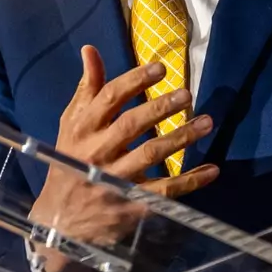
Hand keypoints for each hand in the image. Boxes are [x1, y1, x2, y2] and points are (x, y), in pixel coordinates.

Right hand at [29, 47, 218, 271]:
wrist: (59, 221)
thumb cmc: (68, 163)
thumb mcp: (71, 125)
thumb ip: (86, 89)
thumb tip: (90, 50)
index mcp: (82, 129)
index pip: (110, 98)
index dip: (136, 81)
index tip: (161, 68)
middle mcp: (97, 152)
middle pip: (132, 125)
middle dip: (161, 108)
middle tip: (187, 95)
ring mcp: (114, 180)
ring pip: (151, 155)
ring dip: (182, 138)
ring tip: (206, 122)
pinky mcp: (130, 204)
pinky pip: (165, 191)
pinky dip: (190, 181)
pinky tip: (212, 170)